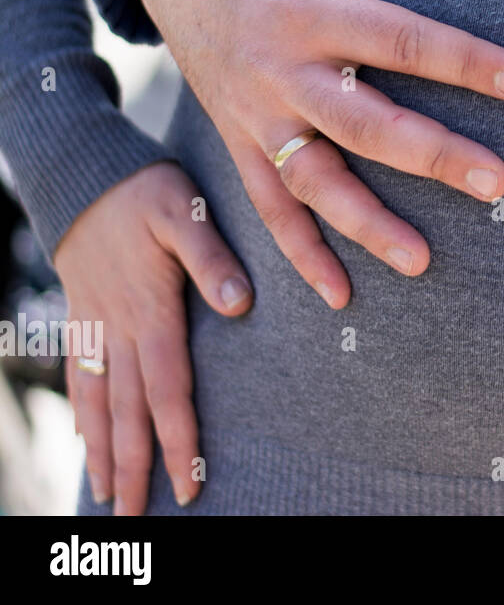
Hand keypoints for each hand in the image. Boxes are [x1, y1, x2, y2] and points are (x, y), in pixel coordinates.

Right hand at [54, 162, 252, 514]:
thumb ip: (212, 258)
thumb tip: (240, 304)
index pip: (167, 391)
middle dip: (137, 466)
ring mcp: (95, 325)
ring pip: (97, 402)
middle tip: (142, 517)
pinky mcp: (83, 316)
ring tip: (111, 497)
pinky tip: (85, 440)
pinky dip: (81, 414)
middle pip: (127, 412)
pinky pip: (78, 376)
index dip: (178, 440)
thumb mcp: (185, 211)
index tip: (188, 483)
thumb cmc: (145, 190)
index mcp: (149, 311)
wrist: (85, 172)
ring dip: (104, 451)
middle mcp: (118, 328)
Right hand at [129, 0, 503, 307]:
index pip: (400, 39)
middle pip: (366, 124)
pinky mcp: (241, 144)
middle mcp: (282, 71)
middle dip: (434, 156)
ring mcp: (257, 117)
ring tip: (424, 262)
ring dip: (367, 225)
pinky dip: (300, 255)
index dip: (464, 60)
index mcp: (309, 10)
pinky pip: (270, 209)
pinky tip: (340, 295)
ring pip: (316, 182)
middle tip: (500, 183)